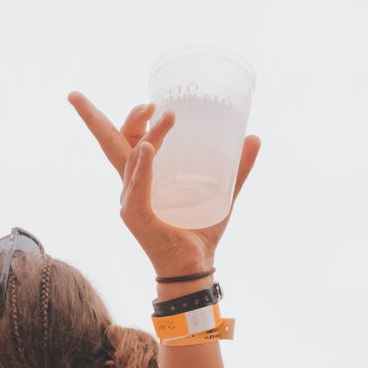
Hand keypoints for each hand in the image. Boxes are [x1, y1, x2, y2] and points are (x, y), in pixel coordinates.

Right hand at [70, 91, 259, 278]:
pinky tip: (147, 148)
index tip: (149, 101)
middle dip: (113, 118)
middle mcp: (132, 188)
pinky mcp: (136, 216)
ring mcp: (131, 201)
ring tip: (168, 119)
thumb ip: (237, 169)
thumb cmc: (200, 232)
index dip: (131, 120)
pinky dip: (141, 167)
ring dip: (150, 136)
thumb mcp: (223, 194)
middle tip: (149, 104)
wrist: (195, 266)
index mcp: (144, 180)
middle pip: (115, 145)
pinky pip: (137, 187)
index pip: (126, 142)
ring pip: (132, 159)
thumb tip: (254, 137)